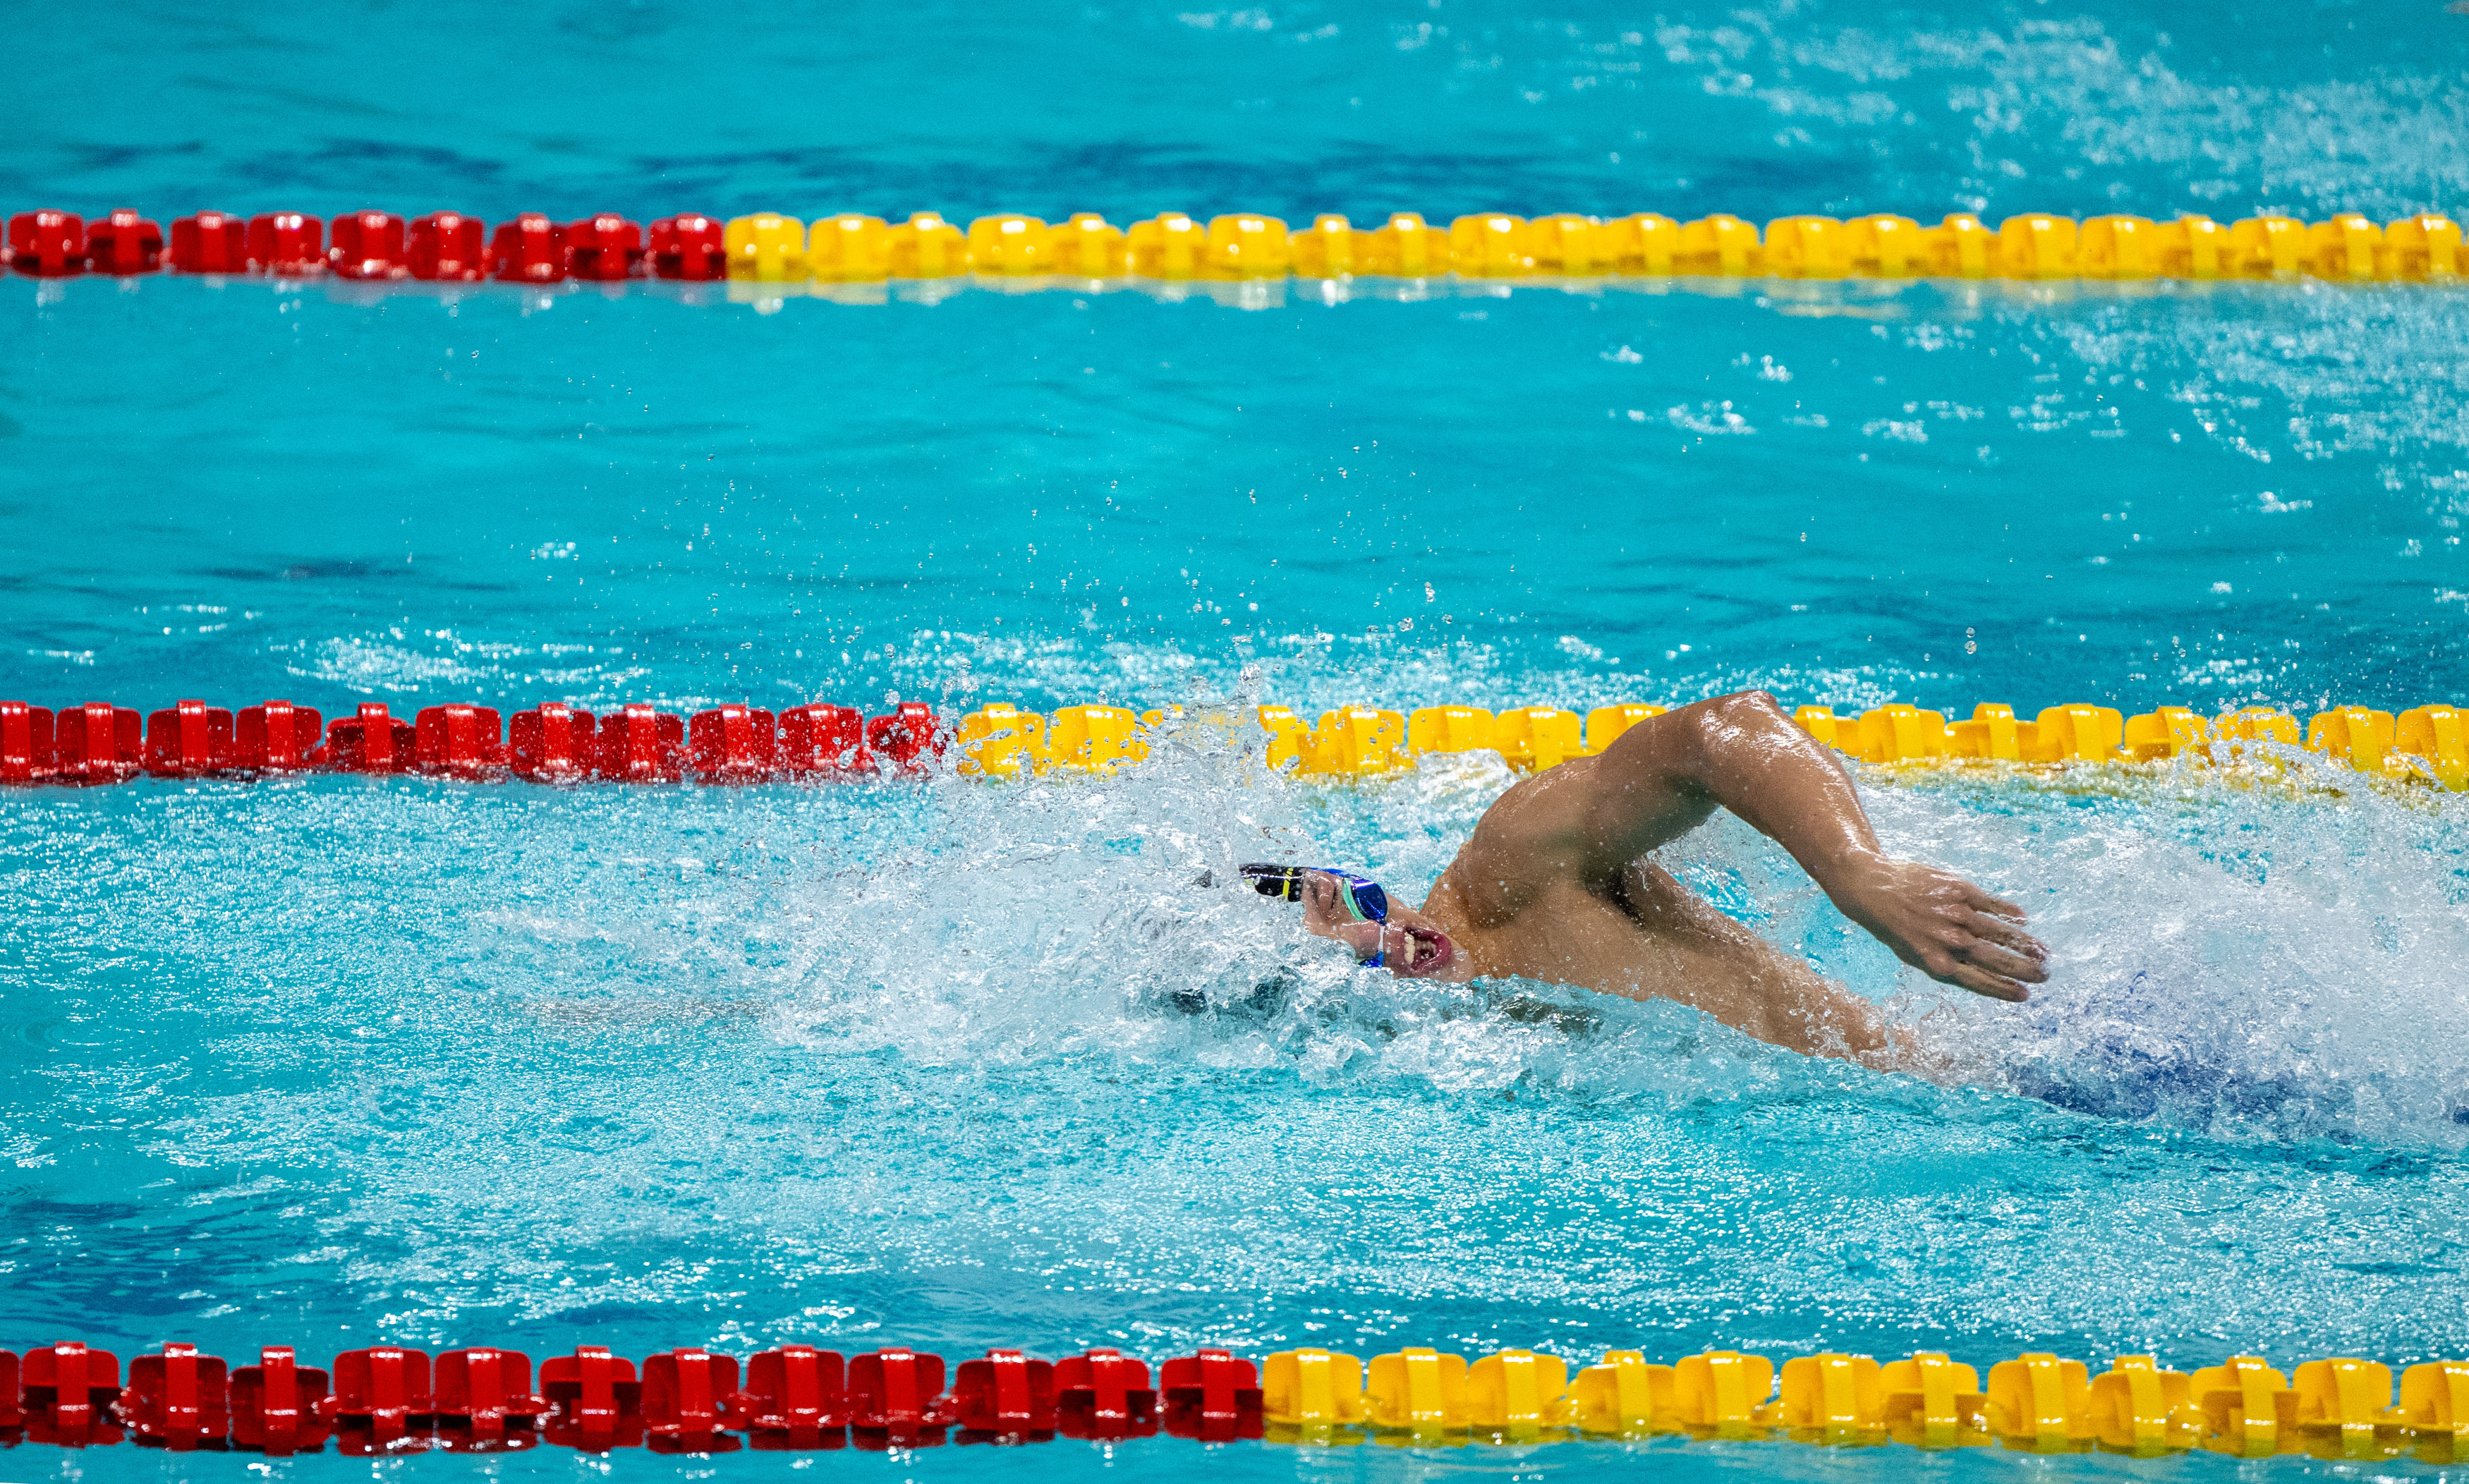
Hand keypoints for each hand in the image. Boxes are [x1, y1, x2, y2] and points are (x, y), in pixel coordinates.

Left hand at [1831, 854, 2048, 1001]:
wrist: (1871, 888)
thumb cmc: (1894, 927)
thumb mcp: (1915, 954)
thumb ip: (1948, 964)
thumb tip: (1984, 973)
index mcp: (1937, 963)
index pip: (1981, 982)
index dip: (2006, 990)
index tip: (2026, 995)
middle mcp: (1950, 941)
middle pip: (1997, 960)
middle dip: (2025, 970)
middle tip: (2046, 975)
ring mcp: (1957, 914)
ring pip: (2001, 932)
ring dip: (2026, 944)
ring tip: (2045, 952)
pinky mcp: (1960, 890)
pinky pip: (1993, 904)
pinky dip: (2010, 913)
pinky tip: (2023, 919)